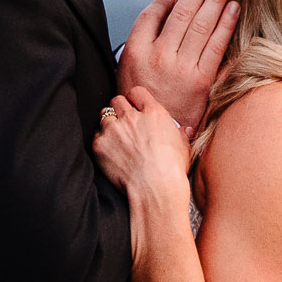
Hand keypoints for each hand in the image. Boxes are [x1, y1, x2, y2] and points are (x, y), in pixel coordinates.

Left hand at [93, 86, 194, 220]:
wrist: (155, 190)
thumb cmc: (172, 171)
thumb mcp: (184, 148)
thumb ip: (181, 134)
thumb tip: (185, 130)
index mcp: (154, 113)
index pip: (137, 92)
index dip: (135, 99)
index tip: (135, 107)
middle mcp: (131, 117)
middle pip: (117, 100)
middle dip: (120, 109)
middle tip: (124, 123)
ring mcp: (114, 130)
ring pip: (104, 115)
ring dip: (109, 124)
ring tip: (116, 138)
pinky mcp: (100, 145)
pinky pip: (96, 135)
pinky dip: (101, 141)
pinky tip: (110, 152)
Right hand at [115, 0, 237, 135]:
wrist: (157, 136)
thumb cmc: (146, 97)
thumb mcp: (130, 68)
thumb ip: (146, 34)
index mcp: (135, 52)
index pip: (152, 14)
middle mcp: (158, 58)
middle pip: (181, 13)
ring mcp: (181, 69)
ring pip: (200, 25)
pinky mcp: (202, 81)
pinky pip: (216, 46)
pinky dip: (226, 24)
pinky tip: (233, 8)